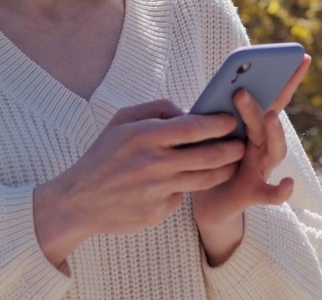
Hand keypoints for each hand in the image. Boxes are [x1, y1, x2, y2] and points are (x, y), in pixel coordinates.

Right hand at [33, 99, 245, 266]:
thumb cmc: (104, 155)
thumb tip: (189, 110)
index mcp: (142, 135)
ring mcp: (156, 191)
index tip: (231, 120)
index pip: (193, 127)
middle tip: (242, 143)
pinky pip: (183, 196)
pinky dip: (188, 188)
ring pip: (205, 179)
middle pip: (208, 155)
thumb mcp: (121, 121)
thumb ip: (156, 109)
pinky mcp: (158, 212)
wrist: (79, 200)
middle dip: (232, 148)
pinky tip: (187, 181)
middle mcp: (152, 163)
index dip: (218, 123)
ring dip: (224, 169)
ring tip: (231, 162)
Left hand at [191, 54, 310, 265]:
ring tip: (271, 116)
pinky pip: (271, 193)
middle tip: (243, 87)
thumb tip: (218, 87)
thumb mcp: (209, 133)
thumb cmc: (210, 161)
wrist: (208, 202)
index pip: (273, 98)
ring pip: (274, 149)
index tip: (301, 55)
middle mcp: (263, 144)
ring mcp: (262, 168)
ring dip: (273, 132)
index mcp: (254, 126)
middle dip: (262, 101)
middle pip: (270, 120)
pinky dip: (282, 190)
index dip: (288, 78)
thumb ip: (215, 115)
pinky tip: (288, 183)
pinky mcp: (254, 193)